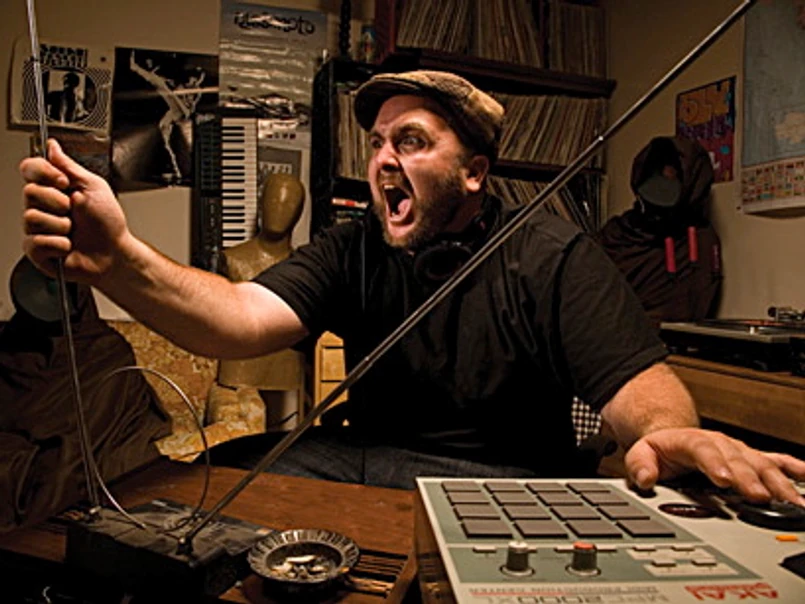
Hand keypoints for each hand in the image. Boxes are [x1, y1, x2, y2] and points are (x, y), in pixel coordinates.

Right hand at [20, 139, 129, 284]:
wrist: (114, 254)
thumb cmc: (108, 223)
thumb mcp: (94, 187)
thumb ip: (69, 166)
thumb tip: (52, 146)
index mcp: (55, 188)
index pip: (30, 168)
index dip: (43, 172)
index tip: (64, 181)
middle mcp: (43, 206)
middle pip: (29, 192)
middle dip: (58, 202)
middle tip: (74, 212)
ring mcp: (38, 228)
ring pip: (32, 218)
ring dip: (61, 226)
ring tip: (74, 231)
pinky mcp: (37, 250)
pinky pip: (36, 241)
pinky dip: (59, 244)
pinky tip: (69, 246)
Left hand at [624, 427, 804, 505]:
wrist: (674, 437)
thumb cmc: (662, 449)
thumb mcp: (641, 452)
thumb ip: (640, 464)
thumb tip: (644, 478)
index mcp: (691, 441)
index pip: (704, 449)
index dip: (715, 464)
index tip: (725, 480)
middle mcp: (719, 443)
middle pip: (737, 459)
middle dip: (750, 478)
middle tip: (761, 497)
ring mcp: (737, 451)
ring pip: (760, 463)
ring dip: (777, 480)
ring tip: (792, 499)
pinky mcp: (750, 459)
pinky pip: (775, 460)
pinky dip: (793, 468)